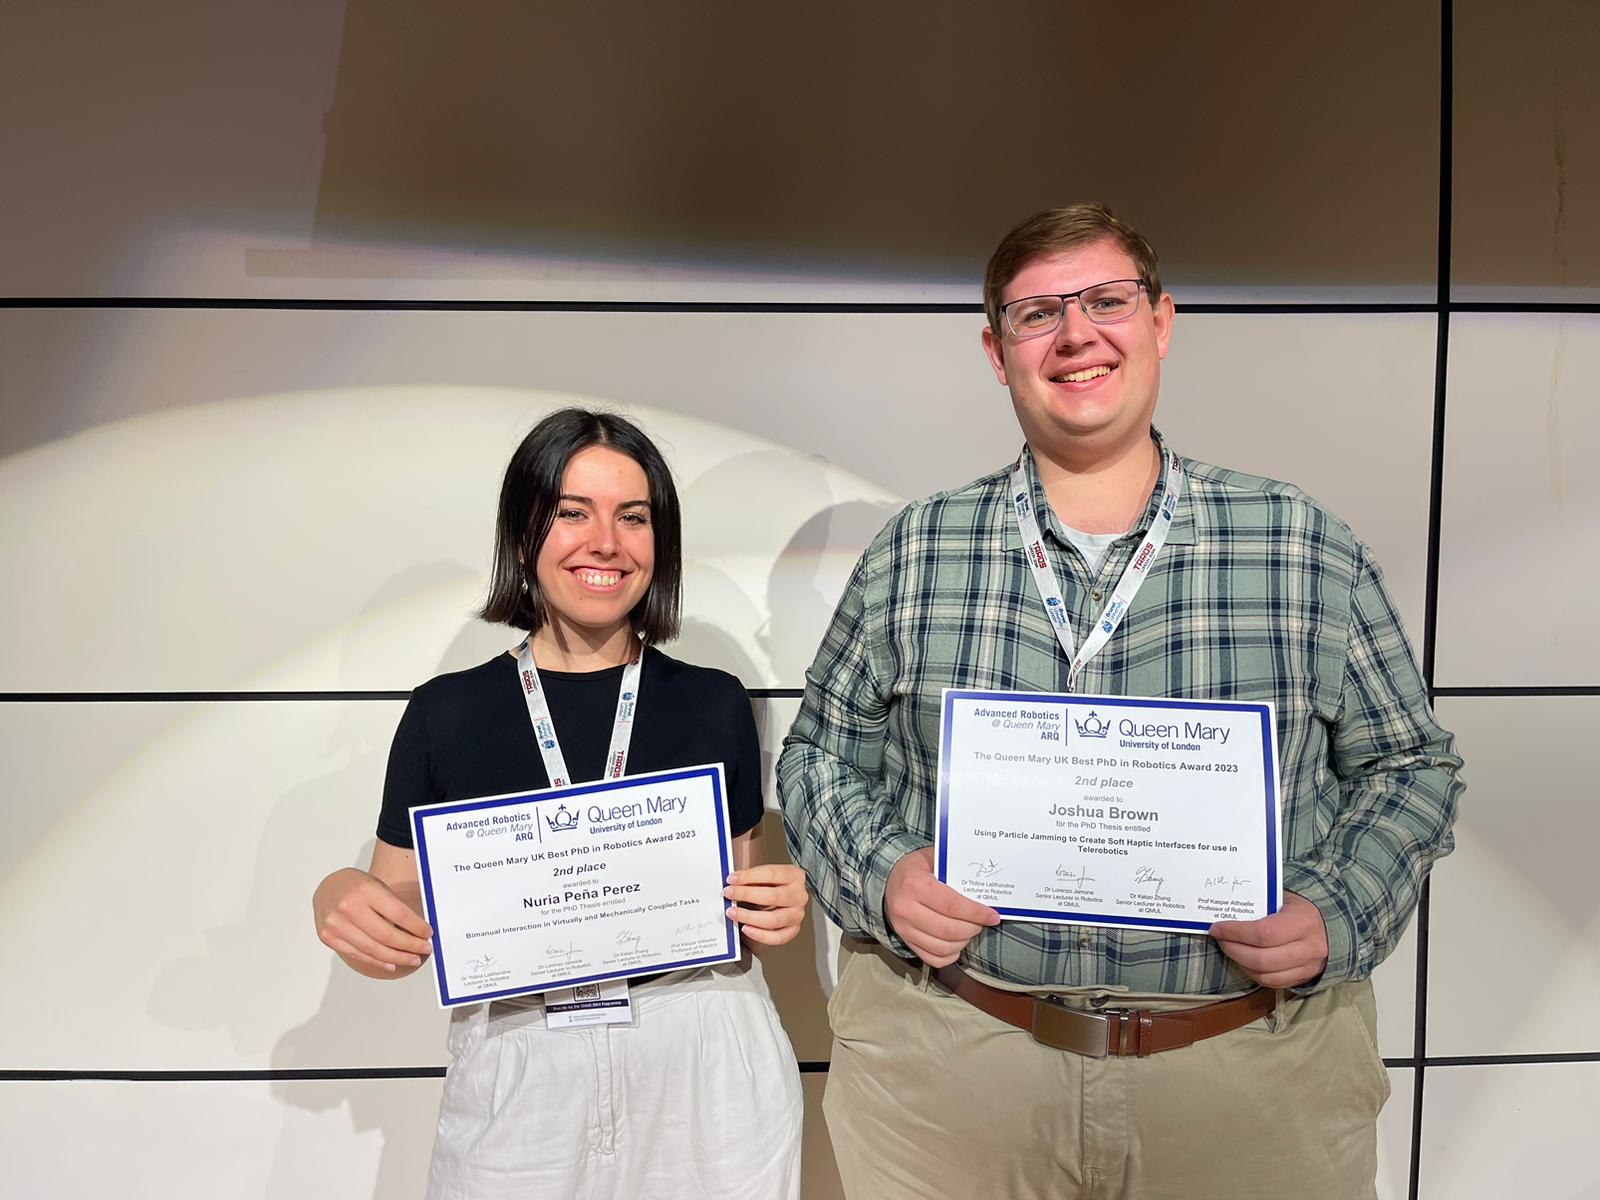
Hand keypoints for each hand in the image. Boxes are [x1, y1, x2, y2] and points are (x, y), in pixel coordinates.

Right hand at [313, 867, 433, 973]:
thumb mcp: (378, 886)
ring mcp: (336, 924)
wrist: (327, 886)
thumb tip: (418, 931)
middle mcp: (349, 907)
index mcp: (365, 891)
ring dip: (396, 957)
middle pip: (386, 936)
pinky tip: (390, 963)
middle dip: (409, 946)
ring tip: (411, 959)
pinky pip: (358, 954)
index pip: (399, 915)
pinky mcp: (328, 937)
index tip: (427, 933)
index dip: (417, 927)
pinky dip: (377, 961)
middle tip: (423, 949)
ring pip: (373, 949)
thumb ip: (394, 907)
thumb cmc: (355, 885)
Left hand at [723, 864, 807, 947]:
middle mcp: (798, 895)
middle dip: (746, 895)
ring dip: (749, 916)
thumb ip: (752, 878)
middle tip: (729, 894)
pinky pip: (777, 937)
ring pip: (774, 919)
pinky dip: (760, 935)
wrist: (785, 900)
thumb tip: (732, 883)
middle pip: (773, 896)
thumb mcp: (765, 876)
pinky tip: (747, 929)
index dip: (749, 876)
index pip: (771, 874)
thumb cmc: (774, 886)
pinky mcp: (793, 930)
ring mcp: (797, 914)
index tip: (732, 879)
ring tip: (734, 913)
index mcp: (794, 876)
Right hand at [884, 847, 999, 966]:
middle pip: (949, 930)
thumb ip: (956, 870)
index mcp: (914, 884)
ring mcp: (903, 928)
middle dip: (973, 928)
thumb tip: (985, 886)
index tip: (992, 915)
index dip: (976, 913)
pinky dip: (950, 954)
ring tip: (970, 930)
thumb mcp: (934, 858)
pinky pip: (933, 958)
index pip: (952, 905)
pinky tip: (957, 942)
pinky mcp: (905, 941)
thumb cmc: (916, 868)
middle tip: (982, 922)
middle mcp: (906, 909)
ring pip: (943, 947)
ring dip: (964, 941)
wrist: (888, 879)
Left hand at [1209, 891, 1327, 987]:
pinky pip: (1274, 983)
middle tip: (1221, 939)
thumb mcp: (1285, 896)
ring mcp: (1310, 966)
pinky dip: (1254, 974)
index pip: (1264, 933)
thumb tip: (1225, 905)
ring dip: (1241, 963)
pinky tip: (1244, 961)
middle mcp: (1310, 947)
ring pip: (1266, 975)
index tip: (1217, 927)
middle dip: (1234, 949)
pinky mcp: (1306, 978)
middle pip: (1263, 959)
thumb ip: (1260, 902)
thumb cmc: (1301, 906)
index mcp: (1304, 921)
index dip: (1236, 932)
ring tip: (1230, 949)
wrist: (1332, 924)